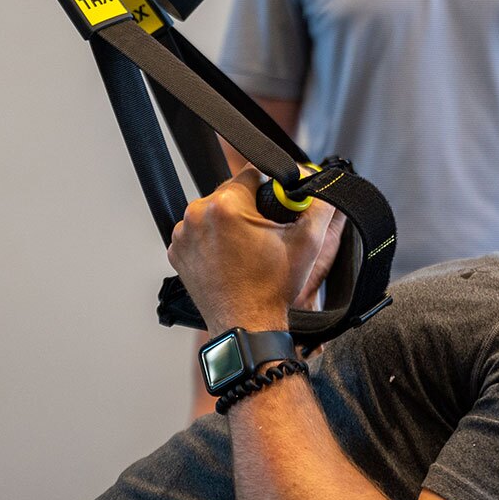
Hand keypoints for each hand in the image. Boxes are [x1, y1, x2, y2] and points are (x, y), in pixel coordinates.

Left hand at [168, 166, 345, 334]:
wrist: (246, 326)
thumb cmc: (273, 287)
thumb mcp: (309, 241)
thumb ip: (319, 203)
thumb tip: (322, 182)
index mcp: (225, 205)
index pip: (252, 173)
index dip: (271, 188)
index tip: (279, 207)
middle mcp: (197, 215)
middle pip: (231, 191)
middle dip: (250, 205)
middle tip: (266, 232)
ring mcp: (183, 235)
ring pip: (215, 211)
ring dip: (231, 221)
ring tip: (248, 247)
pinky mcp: (177, 252)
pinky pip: (200, 231)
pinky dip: (215, 238)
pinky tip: (231, 257)